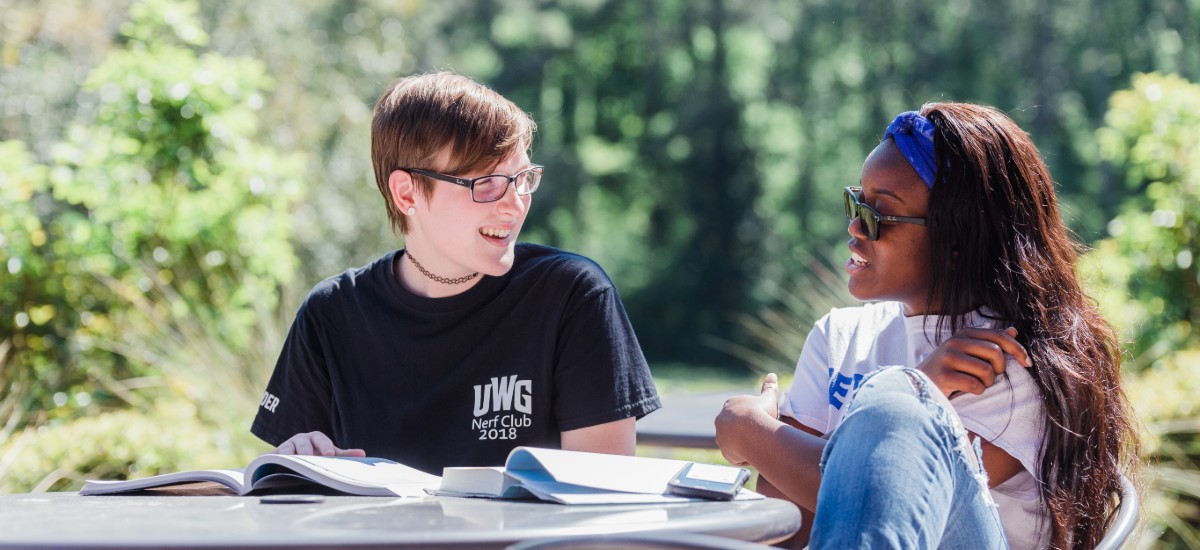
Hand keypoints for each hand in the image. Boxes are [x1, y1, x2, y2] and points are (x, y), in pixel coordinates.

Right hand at [274, 431, 365, 456]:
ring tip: (293, 463)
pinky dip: (274, 461)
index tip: (329, 454)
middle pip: (303, 442)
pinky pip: (273, 457)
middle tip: (310, 459)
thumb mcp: (328, 454)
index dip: (325, 446)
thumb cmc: (315, 455)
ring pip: (287, 449)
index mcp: (315, 438)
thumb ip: (343, 454)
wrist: (293, 459)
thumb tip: (362, 453)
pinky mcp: (274, 456)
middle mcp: (300, 440)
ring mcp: (286, 447)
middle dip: (307, 450)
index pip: (320, 438)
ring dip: (290, 456)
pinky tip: (276, 467)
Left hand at [715, 373, 779, 465]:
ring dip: (743, 445)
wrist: (751, 431)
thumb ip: (769, 388)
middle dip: (745, 432)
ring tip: (757, 446)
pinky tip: (754, 455)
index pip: (738, 412)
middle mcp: (721, 419)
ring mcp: (721, 436)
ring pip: (733, 442)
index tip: (760, 422)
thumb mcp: (767, 399)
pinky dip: (743, 456)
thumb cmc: (760, 413)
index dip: (751, 418)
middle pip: (734, 428)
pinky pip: (734, 455)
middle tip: (760, 436)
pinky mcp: (724, 451)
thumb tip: (772, 375)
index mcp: (730, 405)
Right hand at [917, 327, 1032, 397]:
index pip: (1000, 336)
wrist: (919, 384)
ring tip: (977, 383)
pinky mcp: (944, 375)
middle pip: (996, 353)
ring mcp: (948, 357)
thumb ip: (990, 341)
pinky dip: (977, 391)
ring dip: (987, 382)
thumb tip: (1014, 331)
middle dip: (1000, 369)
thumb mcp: (968, 352)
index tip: (1028, 363)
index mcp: (964, 333)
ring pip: (987, 370)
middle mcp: (955, 341)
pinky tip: (968, 390)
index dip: (1018, 349)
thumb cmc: (949, 369)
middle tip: (992, 377)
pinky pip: (975, 384)